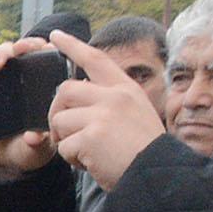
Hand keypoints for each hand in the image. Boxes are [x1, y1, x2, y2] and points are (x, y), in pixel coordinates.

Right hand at [0, 36, 66, 180]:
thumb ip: (38, 144)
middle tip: (0, 62)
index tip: (33, 50)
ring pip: (0, 55)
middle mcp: (27, 77)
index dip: (40, 48)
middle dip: (10, 51)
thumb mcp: (36, 150)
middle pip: (21, 52)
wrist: (5, 159)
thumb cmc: (29, 150)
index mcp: (46, 86)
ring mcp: (5, 79)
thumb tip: (34, 137)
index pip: (47, 57)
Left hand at [37, 31, 168, 188]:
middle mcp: (115, 96)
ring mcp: (103, 114)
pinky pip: (64, 146)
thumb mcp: (136, 115)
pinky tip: (92, 163)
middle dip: (57, 112)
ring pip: (59, 120)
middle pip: (64, 90)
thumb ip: (111, 103)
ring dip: (66, 140)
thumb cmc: (144, 152)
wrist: (158, 176)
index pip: (96, 59)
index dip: (73, 45)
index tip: (54, 36)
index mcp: (126, 89)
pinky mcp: (92, 136)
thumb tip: (76, 102)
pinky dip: (72, 159)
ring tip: (88, 152)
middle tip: (65, 132)